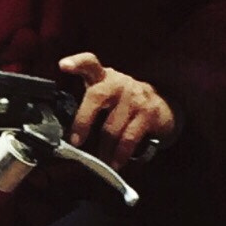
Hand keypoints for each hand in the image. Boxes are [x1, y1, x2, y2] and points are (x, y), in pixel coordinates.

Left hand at [58, 53, 175, 169]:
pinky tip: (115, 163)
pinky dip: (119, 155)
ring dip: (103, 149)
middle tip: (75, 142)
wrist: (162, 104)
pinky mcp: (148, 112)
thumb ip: (88, 106)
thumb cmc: (122, 103)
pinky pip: (128, 138)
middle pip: (96, 96)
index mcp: (102, 77)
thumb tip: (65, 136)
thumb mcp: (106, 96)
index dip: (76, 63)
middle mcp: (118, 83)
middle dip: (83, 121)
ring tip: (100, 161)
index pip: (89, 63)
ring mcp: (135, 96)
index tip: (63, 65)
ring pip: (111, 127)